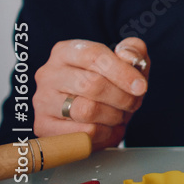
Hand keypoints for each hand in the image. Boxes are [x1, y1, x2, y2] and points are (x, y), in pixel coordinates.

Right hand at [33, 38, 149, 150]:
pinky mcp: (44, 126)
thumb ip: (133, 50)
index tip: (141, 87)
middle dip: (121, 97)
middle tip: (133, 103)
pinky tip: (107, 127)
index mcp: (66, 51)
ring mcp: (42, 100)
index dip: (122, 72)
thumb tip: (127, 55)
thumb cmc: (114, 83)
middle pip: (91, 85)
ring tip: (119, 114)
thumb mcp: (129, 61)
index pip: (94, 56)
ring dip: (113, 116)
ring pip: (86, 110)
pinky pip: (82, 133)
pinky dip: (104, 132)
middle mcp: (49, 73)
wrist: (98, 114)